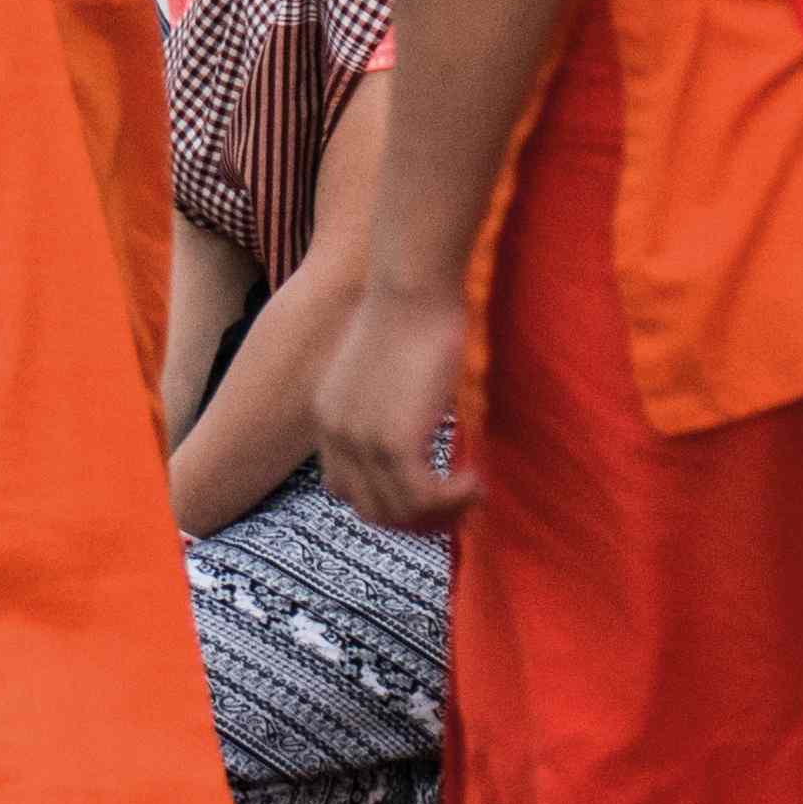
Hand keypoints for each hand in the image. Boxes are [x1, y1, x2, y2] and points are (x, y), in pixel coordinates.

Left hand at [311, 281, 476, 536]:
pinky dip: (454, 499)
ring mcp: (361, 443)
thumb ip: (383, 406)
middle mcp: (335, 435)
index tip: (426, 492)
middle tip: (456, 504)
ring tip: (471, 492)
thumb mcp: (380, 369)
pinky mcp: (394, 445)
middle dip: (415, 517)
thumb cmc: (408, 312)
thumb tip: (416, 429)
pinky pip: (424, 499)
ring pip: (400, 512)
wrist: (410, 286)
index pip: (344, 489)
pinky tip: (475, 481)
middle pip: (370, 510)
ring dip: (441, 511)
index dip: (387, 499)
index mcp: (326, 418)